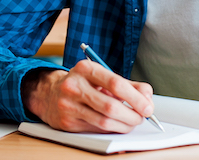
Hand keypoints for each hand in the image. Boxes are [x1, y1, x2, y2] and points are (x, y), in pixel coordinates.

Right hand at [22, 60, 154, 132]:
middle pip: (111, 106)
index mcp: (86, 69)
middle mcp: (74, 86)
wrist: (50, 93)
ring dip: (124, 125)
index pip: (116, 83)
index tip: (148, 106)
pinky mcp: (66, 123)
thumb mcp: (103, 76)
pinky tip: (117, 125)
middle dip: (133, 115)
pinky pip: (96, 130)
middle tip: (142, 117)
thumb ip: (128, 85)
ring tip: (132, 122)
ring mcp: (68, 105)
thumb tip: (147, 98)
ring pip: (104, 122)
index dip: (136, 98)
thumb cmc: (83, 84)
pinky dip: (112, 129)